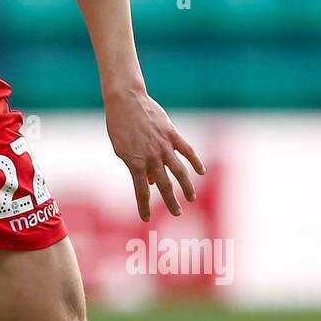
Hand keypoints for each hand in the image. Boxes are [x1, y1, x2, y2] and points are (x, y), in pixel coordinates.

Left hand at [105, 90, 204, 220]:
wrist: (125, 101)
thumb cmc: (120, 126)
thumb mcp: (123, 149)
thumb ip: (137, 165)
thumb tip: (153, 181)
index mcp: (135, 163)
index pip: (141, 191)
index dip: (144, 206)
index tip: (145, 219)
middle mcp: (151, 157)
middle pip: (164, 185)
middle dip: (171, 202)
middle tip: (177, 213)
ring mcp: (163, 146)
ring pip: (179, 171)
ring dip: (186, 186)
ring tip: (191, 198)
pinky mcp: (171, 134)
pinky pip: (187, 150)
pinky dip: (195, 161)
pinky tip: (201, 171)